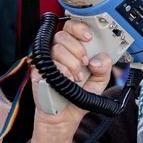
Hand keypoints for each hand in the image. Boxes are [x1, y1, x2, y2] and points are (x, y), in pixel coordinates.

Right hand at [27, 20, 112, 142]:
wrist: (66, 116)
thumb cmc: (80, 95)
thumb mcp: (99, 81)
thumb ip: (104, 67)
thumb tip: (98, 60)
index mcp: (72, 48)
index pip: (70, 26)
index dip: (79, 28)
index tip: (89, 38)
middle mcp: (57, 51)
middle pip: (62, 35)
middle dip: (78, 50)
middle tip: (85, 64)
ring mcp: (46, 61)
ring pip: (57, 49)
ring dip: (72, 64)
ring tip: (77, 78)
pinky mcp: (38, 71)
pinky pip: (51, 64)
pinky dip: (63, 72)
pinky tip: (68, 81)